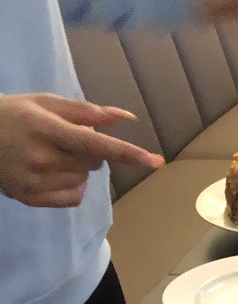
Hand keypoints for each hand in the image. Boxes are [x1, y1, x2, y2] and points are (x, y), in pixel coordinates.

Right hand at [0, 94, 162, 208]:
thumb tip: (126, 119)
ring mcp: (35, 181)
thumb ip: (86, 112)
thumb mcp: (46, 103)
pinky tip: (52, 173)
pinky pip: (75, 197)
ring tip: (51, 155)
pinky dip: (73, 186)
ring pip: (85, 180)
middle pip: (94, 162)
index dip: (127, 153)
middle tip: (63, 140)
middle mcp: (40, 157)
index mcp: (44, 128)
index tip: (155, 161)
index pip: (95, 144)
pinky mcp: (32, 199)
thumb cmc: (16, 115)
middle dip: (89, 151)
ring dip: (79, 168)